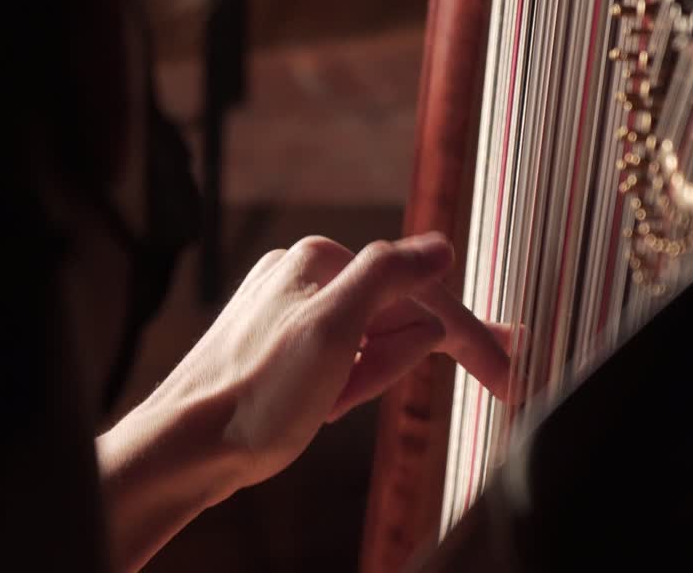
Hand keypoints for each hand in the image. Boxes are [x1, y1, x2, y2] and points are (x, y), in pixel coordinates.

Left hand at [96, 232, 513, 570]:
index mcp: (320, 259)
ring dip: (367, 380)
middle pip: (394, 318)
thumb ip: (389, 276)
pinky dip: (345, 387)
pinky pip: (341, 361)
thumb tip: (441, 246)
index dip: (470, 336)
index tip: (509, 377)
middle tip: (347, 400)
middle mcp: (303, 273)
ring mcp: (289, 308)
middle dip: (391, 365)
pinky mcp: (278, 345)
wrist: (184, 447)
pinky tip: (318, 407)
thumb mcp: (334, 331)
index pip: (421, 291)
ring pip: (370, 343)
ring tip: (326, 406)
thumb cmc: (256, 396)